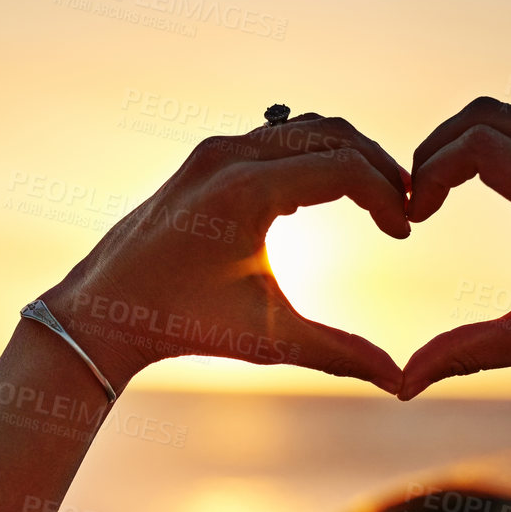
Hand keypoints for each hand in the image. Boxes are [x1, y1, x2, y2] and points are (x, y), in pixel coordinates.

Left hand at [40, 114, 410, 395]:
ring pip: (302, 129)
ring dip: (344, 156)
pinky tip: (325, 202)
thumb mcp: (268, 339)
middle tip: (404, 207)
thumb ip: (339, 353)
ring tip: (375, 201)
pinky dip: (309, 157)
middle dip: (377, 166)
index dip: (387, 197)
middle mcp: (228, 156)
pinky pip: (273, 139)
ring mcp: (213, 151)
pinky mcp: (204, 158)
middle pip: (332, 133)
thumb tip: (401, 382)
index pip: (345, 168)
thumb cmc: (181, 326)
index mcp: (246, 190)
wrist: (104, 312)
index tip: (405, 233)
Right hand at [399, 97, 510, 399]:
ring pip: (507, 115)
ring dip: (460, 145)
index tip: (414, 219)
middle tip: (413, 200)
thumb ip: (466, 353)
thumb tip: (401, 385)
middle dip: (435, 149)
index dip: (429, 173)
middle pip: (485, 114)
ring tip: (434, 195)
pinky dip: (489, 146)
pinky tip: (472, 191)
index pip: (479, 145)